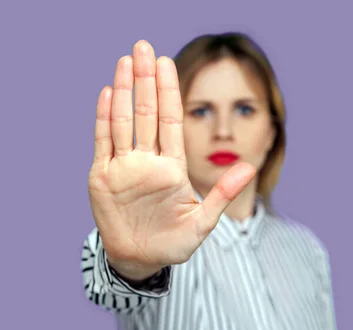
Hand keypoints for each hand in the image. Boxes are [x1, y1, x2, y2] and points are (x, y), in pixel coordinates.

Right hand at [88, 40, 254, 277]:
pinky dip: (104, 118)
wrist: (140, 260)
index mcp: (172, 166)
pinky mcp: (103, 177)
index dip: (169, 92)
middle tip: (144, 47)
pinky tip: (108, 93)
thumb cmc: (173, 243)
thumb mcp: (202, 223)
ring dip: (125, 91)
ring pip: (123, 121)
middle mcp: (147, 160)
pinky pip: (103, 142)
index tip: (168, 63)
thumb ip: (222, 194)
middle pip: (146, 112)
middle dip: (146, 80)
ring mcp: (124, 166)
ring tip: (126, 61)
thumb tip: (249, 167)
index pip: (170, 121)